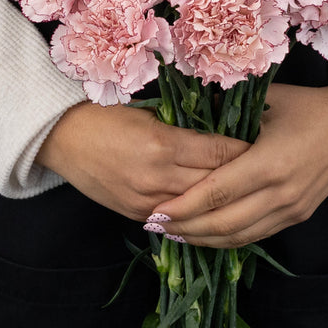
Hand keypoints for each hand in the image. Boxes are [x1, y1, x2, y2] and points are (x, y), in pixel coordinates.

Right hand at [36, 101, 249, 220]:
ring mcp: (146, 201)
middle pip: (215, 183)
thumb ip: (183, 122)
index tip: (265, 144)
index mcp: (162, 143)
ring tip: (248, 188)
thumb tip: (221, 123)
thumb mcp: (148, 109)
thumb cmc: (105, 112)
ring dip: (223, 197)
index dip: (245, 150)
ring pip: (199, 206)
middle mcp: (157, 177)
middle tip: (266, 167)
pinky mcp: (136, 215)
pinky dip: (198, 211)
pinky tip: (216, 205)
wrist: (62, 136)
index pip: (218, 152)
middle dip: (242, 176)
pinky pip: (178, 218)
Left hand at [150, 73, 327, 247]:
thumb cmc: (305, 104)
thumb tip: (185, 108)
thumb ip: (225, 109)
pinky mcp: (298, 215)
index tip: (154, 211)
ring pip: (240, 236)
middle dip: (185, 228)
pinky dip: (228, 239)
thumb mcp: (265, 99)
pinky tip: (207, 234)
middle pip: (224, 223)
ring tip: (173, 234)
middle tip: (154, 226)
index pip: (216, 193)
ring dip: (204, 239)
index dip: (183, 206)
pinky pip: (257, 235)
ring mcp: (292, 208)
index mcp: (269, 162)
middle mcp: (281, 193)